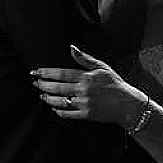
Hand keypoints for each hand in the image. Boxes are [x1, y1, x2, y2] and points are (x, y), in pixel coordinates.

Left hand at [30, 45, 145, 127]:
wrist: (127, 104)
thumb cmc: (115, 84)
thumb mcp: (102, 67)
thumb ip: (85, 58)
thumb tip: (71, 48)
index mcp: (86, 77)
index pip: (61, 74)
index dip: (47, 73)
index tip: (36, 72)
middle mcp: (84, 90)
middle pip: (58, 87)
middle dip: (44, 85)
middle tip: (35, 83)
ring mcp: (84, 103)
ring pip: (60, 101)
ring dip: (49, 98)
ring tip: (42, 95)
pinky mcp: (86, 115)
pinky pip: (68, 114)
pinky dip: (59, 112)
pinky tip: (54, 108)